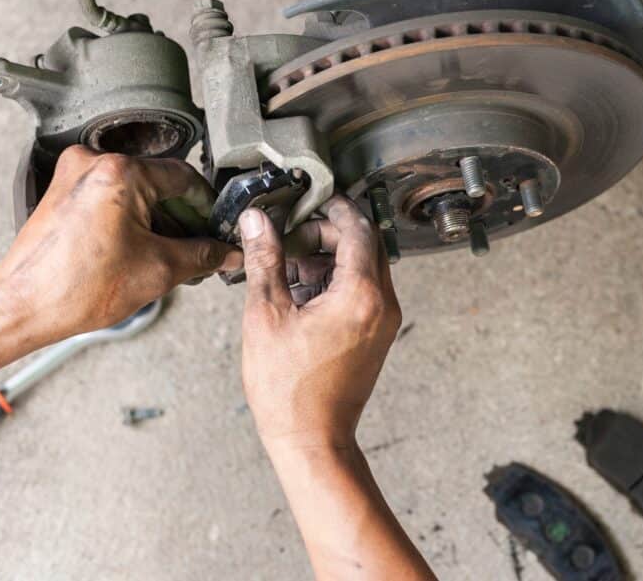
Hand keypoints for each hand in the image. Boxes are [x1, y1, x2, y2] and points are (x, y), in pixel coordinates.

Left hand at [0, 145, 241, 340]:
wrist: (23, 306)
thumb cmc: (76, 288)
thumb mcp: (160, 270)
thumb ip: (203, 255)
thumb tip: (227, 252)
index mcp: (121, 172)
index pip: (185, 178)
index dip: (208, 207)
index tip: (217, 229)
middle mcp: (95, 163)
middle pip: (160, 184)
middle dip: (182, 218)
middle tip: (198, 249)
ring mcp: (74, 175)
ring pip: (136, 191)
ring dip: (157, 220)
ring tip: (169, 256)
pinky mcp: (63, 191)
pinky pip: (112, 197)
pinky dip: (131, 219)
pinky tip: (141, 250)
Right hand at [238, 195, 401, 448]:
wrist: (312, 440)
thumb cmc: (288, 388)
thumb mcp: (266, 314)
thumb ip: (265, 260)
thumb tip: (258, 220)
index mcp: (362, 294)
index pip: (358, 228)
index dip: (333, 208)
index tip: (309, 201)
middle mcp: (383, 304)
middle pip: (365, 245)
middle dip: (329, 234)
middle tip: (291, 236)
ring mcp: (384, 322)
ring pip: (365, 268)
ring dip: (330, 258)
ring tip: (288, 269)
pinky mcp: (376, 335)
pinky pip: (364, 292)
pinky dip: (336, 282)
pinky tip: (300, 293)